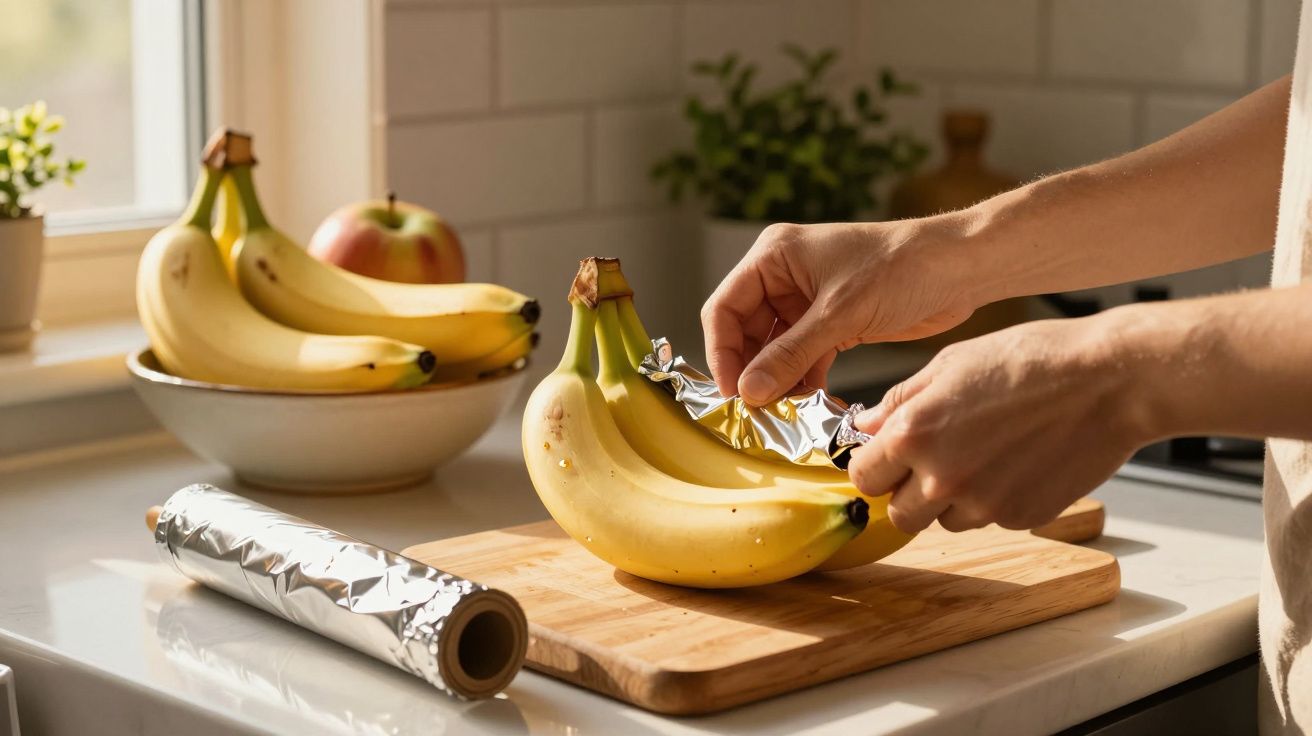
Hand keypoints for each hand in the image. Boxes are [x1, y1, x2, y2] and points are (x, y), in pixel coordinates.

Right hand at [701, 219, 981, 404]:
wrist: (959, 269)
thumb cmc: (901, 268)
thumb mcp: (840, 314)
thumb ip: (791, 354)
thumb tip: (749, 391)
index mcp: (774, 256)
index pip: (725, 308)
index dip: (722, 352)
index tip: (731, 392)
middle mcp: (783, 276)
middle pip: (744, 331)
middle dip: (750, 370)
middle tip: (756, 409)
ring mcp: (806, 301)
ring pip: (773, 349)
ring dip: (776, 379)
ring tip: (782, 412)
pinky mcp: (831, 323)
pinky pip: (801, 357)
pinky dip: (801, 379)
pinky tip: (807, 404)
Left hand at [846, 315, 1149, 533]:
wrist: (1108, 381)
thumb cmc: (1032, 360)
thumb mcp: (950, 363)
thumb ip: (900, 401)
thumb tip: (866, 427)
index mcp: (915, 435)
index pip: (864, 477)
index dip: (874, 465)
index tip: (887, 455)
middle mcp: (943, 478)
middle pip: (899, 515)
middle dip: (907, 493)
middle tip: (932, 461)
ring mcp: (984, 504)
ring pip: (945, 522)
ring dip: (952, 500)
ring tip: (985, 453)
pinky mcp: (1023, 517)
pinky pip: (991, 519)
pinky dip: (995, 499)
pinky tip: (1017, 461)